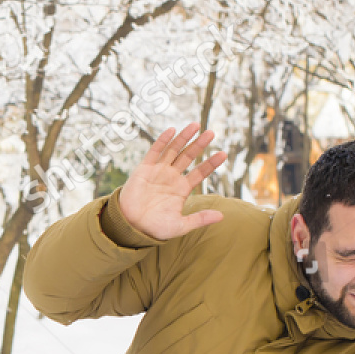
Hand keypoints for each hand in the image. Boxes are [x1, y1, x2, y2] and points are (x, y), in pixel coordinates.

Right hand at [117, 123, 226, 240]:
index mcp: (181, 189)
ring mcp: (158, 171)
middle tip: (212, 132)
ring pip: (173, 150)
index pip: (200, 172)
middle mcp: (171, 177)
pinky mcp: (144, 169)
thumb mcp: (180, 226)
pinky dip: (163, 141)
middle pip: (188, 157)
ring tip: (195, 125)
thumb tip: (222, 216)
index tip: (223, 154)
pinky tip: (172, 130)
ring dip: (184, 138)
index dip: (211, 163)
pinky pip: (155, 151)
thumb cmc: (154, 228)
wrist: (131, 227)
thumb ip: (199, 219)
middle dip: (199, 145)